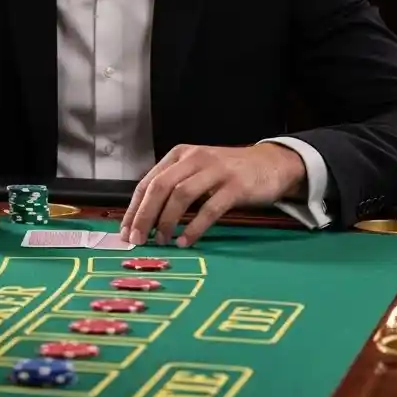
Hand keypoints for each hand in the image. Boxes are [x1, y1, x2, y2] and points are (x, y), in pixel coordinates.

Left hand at [120, 143, 305, 247]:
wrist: (271, 163)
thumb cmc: (227, 173)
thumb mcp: (196, 171)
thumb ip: (173, 187)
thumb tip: (143, 218)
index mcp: (179, 155)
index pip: (148, 182)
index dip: (134, 209)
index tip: (125, 232)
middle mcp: (194, 158)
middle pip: (160, 187)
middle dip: (145, 216)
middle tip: (138, 239)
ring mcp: (216, 170)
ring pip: (181, 195)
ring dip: (166, 221)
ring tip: (161, 241)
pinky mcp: (236, 186)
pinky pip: (209, 208)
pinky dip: (194, 227)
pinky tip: (185, 241)